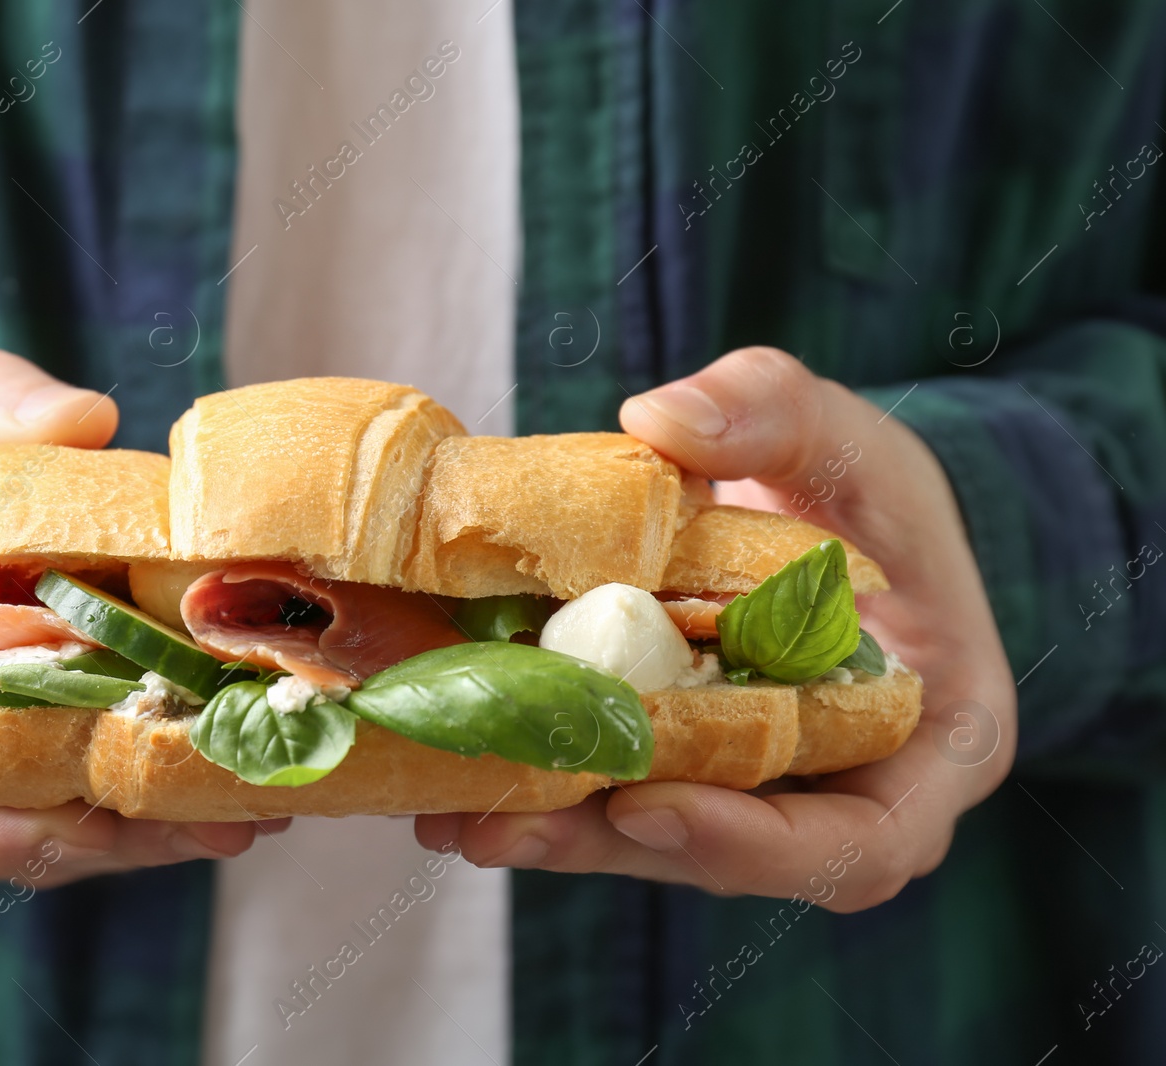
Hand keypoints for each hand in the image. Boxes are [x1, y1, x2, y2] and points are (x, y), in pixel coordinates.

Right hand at [0, 351, 284, 895]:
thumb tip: (83, 418)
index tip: (72, 812)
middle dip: (92, 843)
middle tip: (204, 827)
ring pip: (32, 853)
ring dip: (136, 844)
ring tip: (241, 820)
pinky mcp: (4, 799)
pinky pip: (68, 834)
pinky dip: (143, 824)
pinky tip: (233, 805)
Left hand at [417, 347, 1015, 911]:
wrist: (839, 513)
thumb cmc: (870, 490)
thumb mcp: (846, 438)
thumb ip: (774, 415)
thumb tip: (660, 419)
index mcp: (928, 749)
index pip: (859, 845)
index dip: (751, 846)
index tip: (645, 807)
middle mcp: (843, 796)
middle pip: (728, 857)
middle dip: (607, 844)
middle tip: (498, 824)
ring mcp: (758, 792)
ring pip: (656, 837)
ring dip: (553, 827)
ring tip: (448, 814)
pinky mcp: (685, 767)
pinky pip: (618, 788)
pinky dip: (542, 780)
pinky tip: (447, 776)